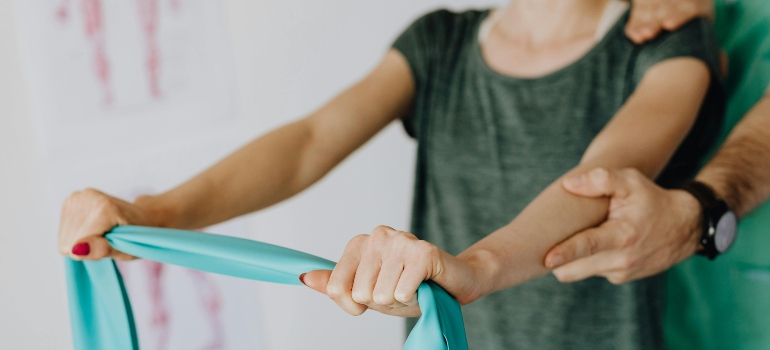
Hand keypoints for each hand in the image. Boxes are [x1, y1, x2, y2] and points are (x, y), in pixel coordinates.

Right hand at [58, 188, 164, 260]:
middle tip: (108, 238)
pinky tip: (94, 228)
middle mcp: (87, 197)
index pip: (78, 245)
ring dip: (82, 241)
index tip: (112, 243)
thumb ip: (102, 249)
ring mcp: (78, 196)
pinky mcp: (71, 200)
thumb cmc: (138, 236)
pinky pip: (64, 231)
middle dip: (87, 246)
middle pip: (69, 242)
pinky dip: (77, 234)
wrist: (143, 216)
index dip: (94, 251)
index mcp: (104, 207)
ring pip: (64, 237)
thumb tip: (76, 250)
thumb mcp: (126, 249)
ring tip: (102, 232)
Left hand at [300, 226, 481, 316]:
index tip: (371, 299)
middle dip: (380, 302)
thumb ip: (334, 284)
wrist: (454, 283)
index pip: (335, 287)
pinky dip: (413, 297)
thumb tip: (303, 276)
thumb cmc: (409, 287)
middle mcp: (377, 236)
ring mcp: (400, 240)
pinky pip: (402, 290)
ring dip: (399, 300)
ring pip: (380, 294)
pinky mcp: (423, 251)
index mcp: (359, 243)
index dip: (353, 305)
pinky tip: (423, 286)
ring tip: (412, 288)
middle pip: (359, 292)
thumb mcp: (367, 292)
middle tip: (399, 291)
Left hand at [544, 168, 702, 283]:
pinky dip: (587, 260)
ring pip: (580, 271)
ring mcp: (620, 272)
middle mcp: (621, 260)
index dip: (565, 253)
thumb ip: (600, 180)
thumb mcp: (631, 181)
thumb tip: (568, 185)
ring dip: (571, 260)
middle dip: (557, 261)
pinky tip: (594, 245)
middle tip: (541, 247)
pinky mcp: (620, 278)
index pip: (588, 246)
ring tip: (571, 239)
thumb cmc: (652, 200)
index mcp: (622, 235)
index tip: (547, 259)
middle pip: (574, 269)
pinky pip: (593, 270)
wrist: (685, 227)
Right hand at [627, 0, 713, 43]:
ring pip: (649, 11)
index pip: (688, 8)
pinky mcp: (643, 5)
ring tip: (641, 37)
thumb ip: (713, 49)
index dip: (679, 16)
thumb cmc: (694, 25)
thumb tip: (723, 71)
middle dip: (656, 21)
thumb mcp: (705, 31)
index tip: (670, 25)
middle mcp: (676, 0)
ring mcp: (658, 2)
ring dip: (643, 24)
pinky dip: (634, 26)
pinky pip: (637, 15)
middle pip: (665, 9)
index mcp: (696, 5)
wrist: (678, 3)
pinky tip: (634, 36)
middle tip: (650, 34)